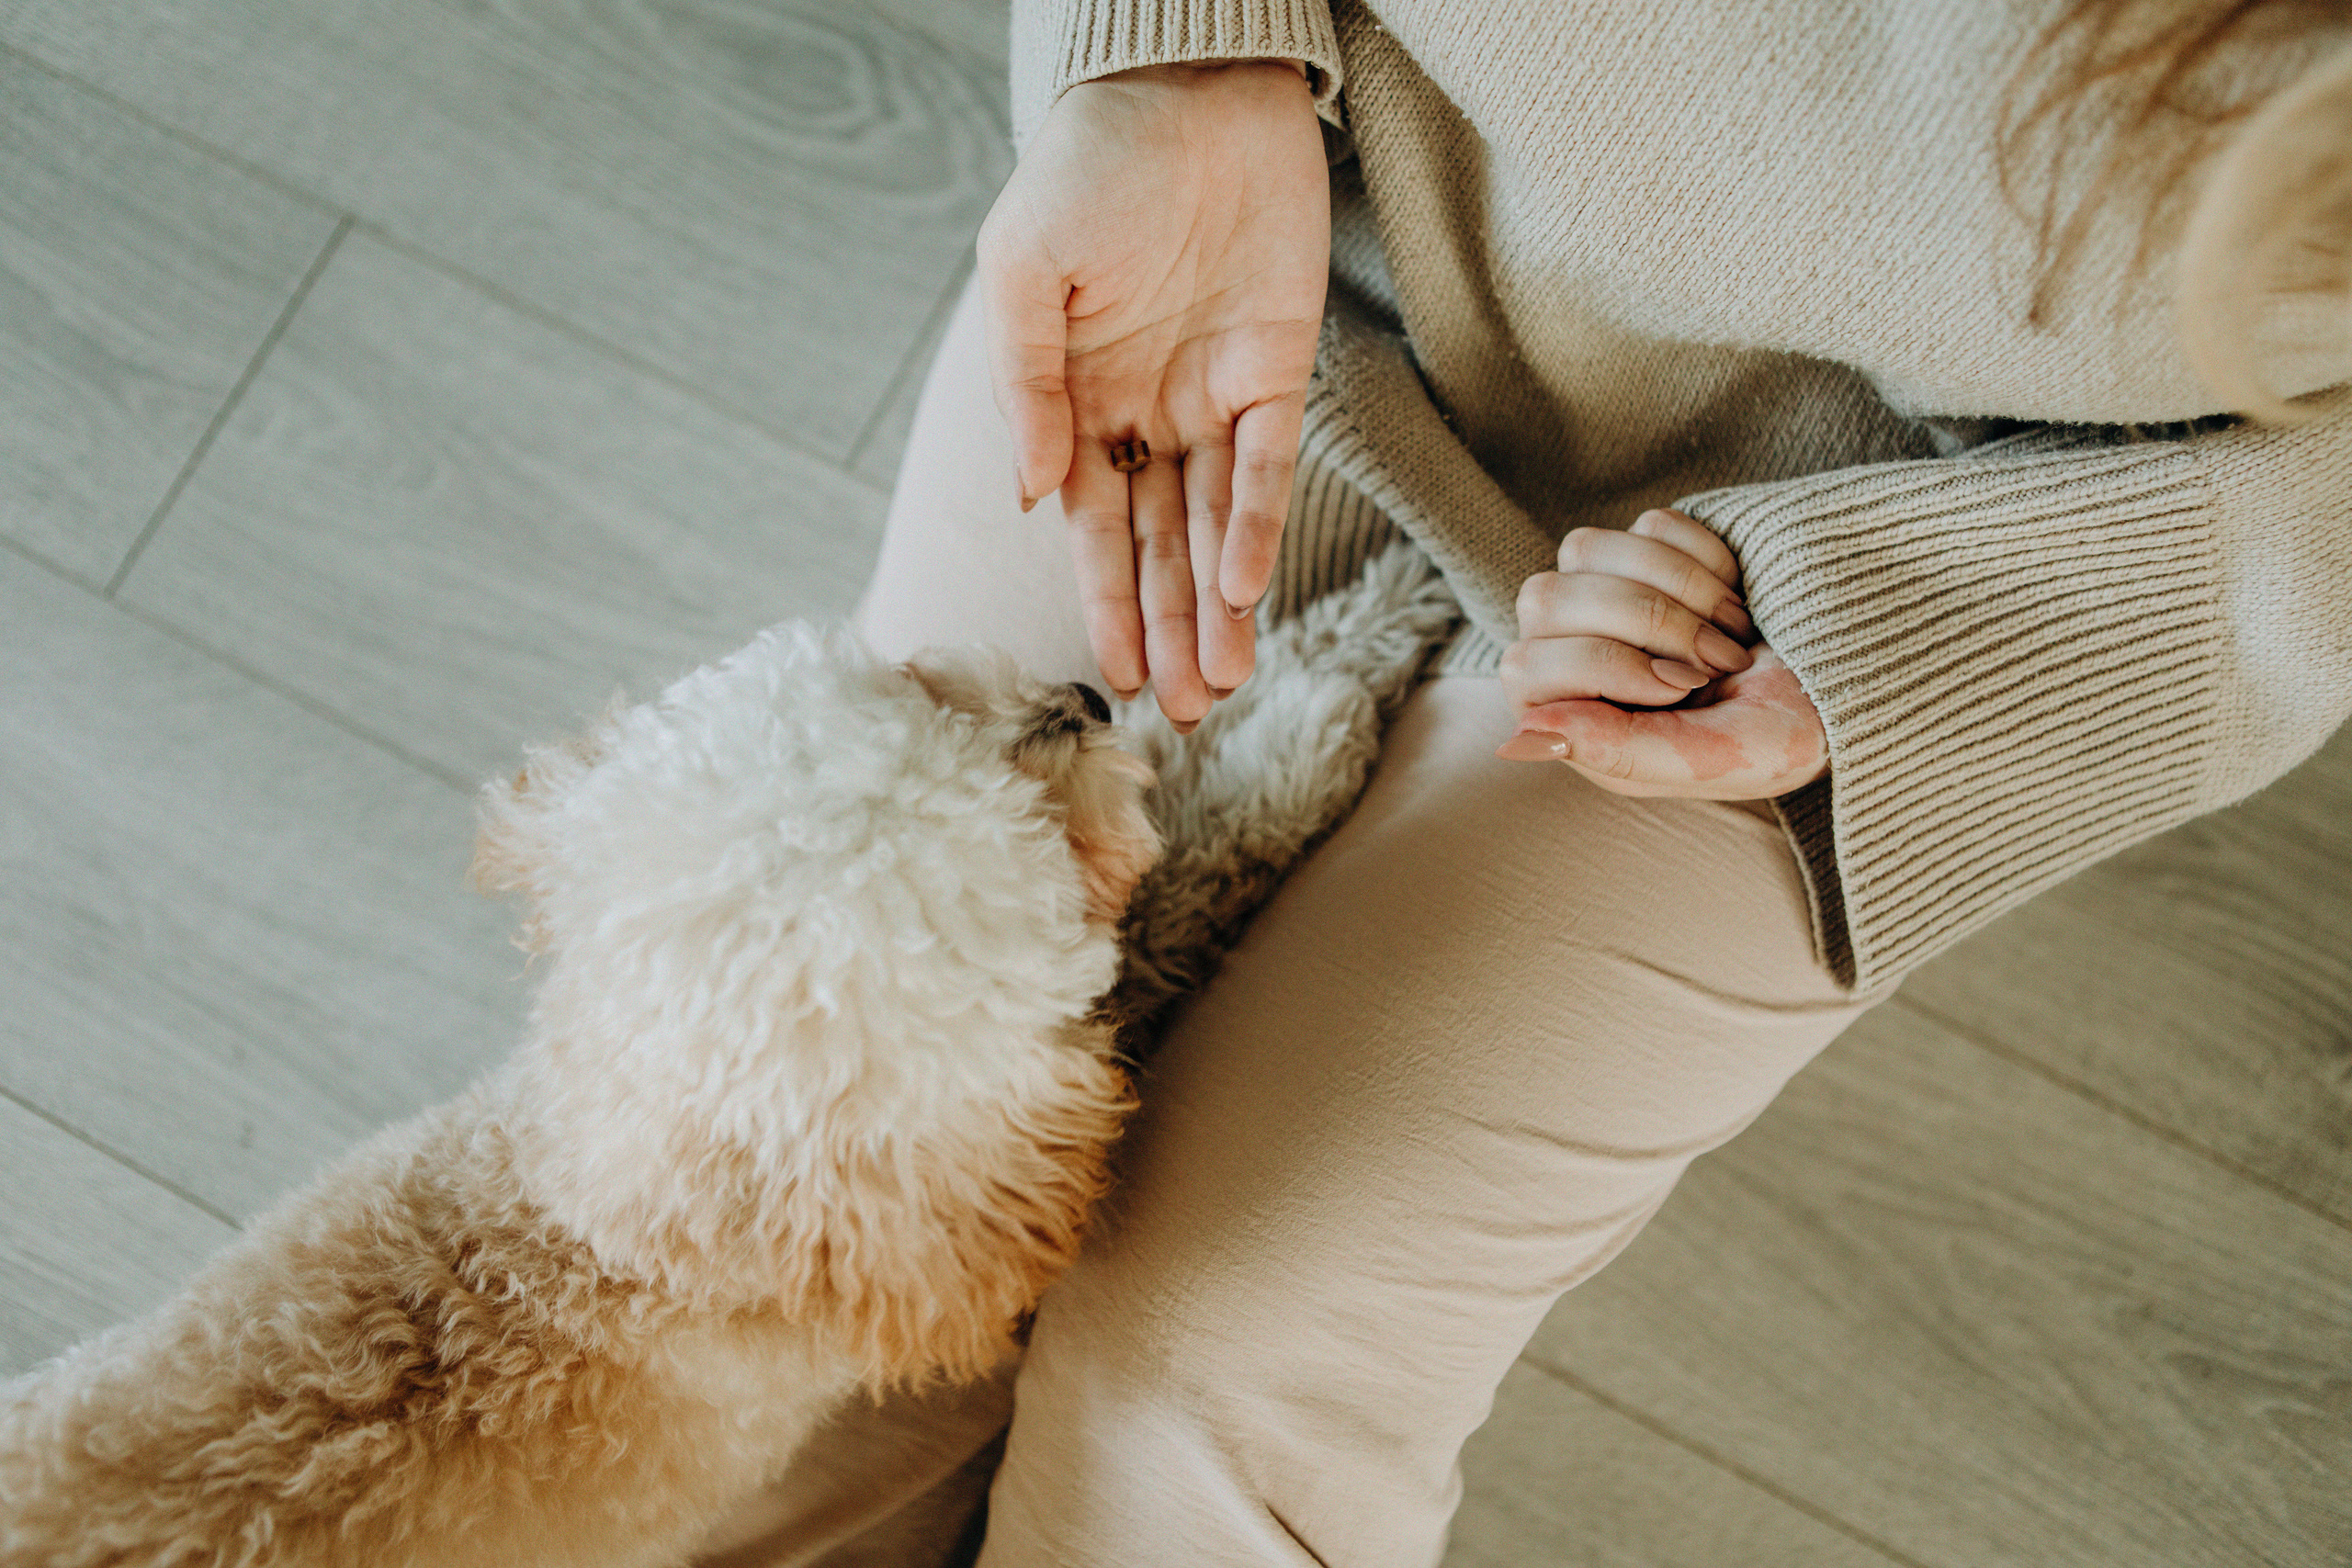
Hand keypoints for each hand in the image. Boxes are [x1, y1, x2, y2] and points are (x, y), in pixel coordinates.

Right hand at [976, 61, 1329, 728]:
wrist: (1183, 89)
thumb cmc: (1086, 170)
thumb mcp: (1024, 271)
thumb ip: (1026, 385)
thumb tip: (1028, 496)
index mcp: (1076, 405)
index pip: (1090, 528)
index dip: (1103, 601)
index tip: (1110, 677)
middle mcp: (1146, 417)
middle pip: (1159, 546)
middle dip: (1169, 630)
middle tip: (1181, 715)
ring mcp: (1215, 398)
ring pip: (1216, 525)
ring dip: (1218, 604)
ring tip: (1223, 682)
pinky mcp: (1282, 369)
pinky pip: (1269, 464)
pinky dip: (1257, 524)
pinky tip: (1247, 586)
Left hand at [1495, 510, 1828, 799]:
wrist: (1839, 682)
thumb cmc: (1770, 741)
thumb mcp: (1704, 759)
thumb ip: (1615, 751)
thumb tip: (1519, 738)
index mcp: (1568, 715)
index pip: (1526, 667)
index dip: (1606, 666)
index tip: (1683, 689)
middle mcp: (1569, 652)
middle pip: (1545, 599)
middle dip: (1646, 623)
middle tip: (1720, 661)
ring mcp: (1601, 594)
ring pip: (1583, 548)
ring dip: (1675, 587)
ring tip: (1732, 633)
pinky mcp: (1646, 550)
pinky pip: (1650, 522)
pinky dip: (1706, 559)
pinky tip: (1735, 600)